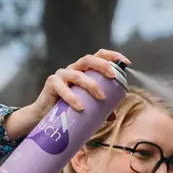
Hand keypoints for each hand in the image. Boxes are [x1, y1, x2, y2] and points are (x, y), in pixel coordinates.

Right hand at [4, 49, 131, 139]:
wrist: (45, 117)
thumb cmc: (69, 108)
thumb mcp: (87, 107)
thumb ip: (99, 109)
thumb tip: (113, 116)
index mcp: (85, 70)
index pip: (99, 56)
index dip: (113, 56)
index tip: (127, 63)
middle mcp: (73, 69)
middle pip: (88, 59)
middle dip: (103, 65)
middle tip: (113, 77)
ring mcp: (62, 75)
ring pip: (78, 74)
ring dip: (91, 84)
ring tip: (101, 97)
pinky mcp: (52, 84)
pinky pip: (63, 88)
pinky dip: (73, 98)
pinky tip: (81, 107)